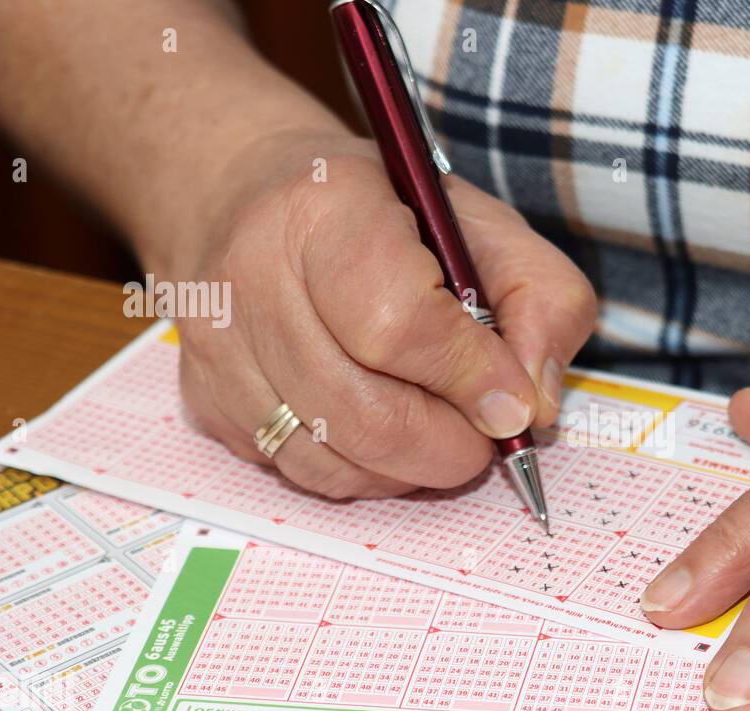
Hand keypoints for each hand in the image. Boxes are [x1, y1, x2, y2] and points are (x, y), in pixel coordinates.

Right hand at [165, 130, 594, 497]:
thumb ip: (543, 301)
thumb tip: (534, 407)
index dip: (468, 377)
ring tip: (440, 426)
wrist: (248, 196)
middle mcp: (249, 277)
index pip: (396, 324)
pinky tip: (386, 430)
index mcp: (323, 208)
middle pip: (365, 415)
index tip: (512, 400)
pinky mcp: (206, 401)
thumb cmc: (383, 214)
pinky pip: (302, 474)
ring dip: (411, 467)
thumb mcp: (486, 225)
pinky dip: (365, 472)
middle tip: (485, 431)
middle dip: (450, 443)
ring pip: (333, 461)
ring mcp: (217, 348)